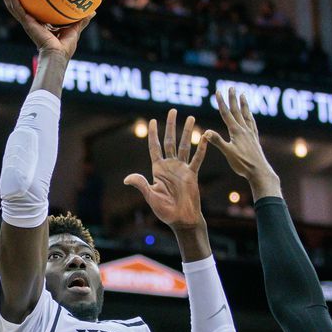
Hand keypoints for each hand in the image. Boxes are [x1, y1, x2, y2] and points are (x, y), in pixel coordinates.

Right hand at [0, 0, 92, 58]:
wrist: (58, 55)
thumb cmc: (65, 47)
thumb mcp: (75, 28)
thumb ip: (82, 19)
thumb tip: (93, 11)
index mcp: (39, 23)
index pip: (30, 8)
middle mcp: (30, 21)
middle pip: (18, 4)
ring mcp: (26, 22)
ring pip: (12, 5)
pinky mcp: (26, 22)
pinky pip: (17, 7)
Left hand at [125, 109, 207, 231]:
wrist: (182, 219)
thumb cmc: (165, 211)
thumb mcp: (151, 196)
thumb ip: (141, 185)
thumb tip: (127, 179)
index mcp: (158, 169)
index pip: (155, 147)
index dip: (153, 134)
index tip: (152, 121)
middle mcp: (170, 166)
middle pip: (170, 141)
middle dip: (171, 126)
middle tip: (173, 111)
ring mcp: (182, 169)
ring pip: (184, 146)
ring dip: (187, 132)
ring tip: (190, 118)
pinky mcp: (193, 174)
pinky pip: (197, 159)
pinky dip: (201, 149)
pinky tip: (205, 137)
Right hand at [204, 88, 279, 196]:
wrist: (259, 171)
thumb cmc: (243, 164)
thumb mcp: (228, 153)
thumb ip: (218, 142)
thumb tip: (206, 132)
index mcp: (236, 132)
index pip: (227, 114)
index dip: (222, 102)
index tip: (218, 91)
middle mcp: (244, 130)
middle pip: (237, 111)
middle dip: (233, 99)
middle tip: (232, 87)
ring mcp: (250, 134)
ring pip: (246, 115)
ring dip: (244, 104)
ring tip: (243, 95)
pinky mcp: (255, 139)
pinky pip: (252, 123)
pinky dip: (250, 117)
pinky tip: (250, 116)